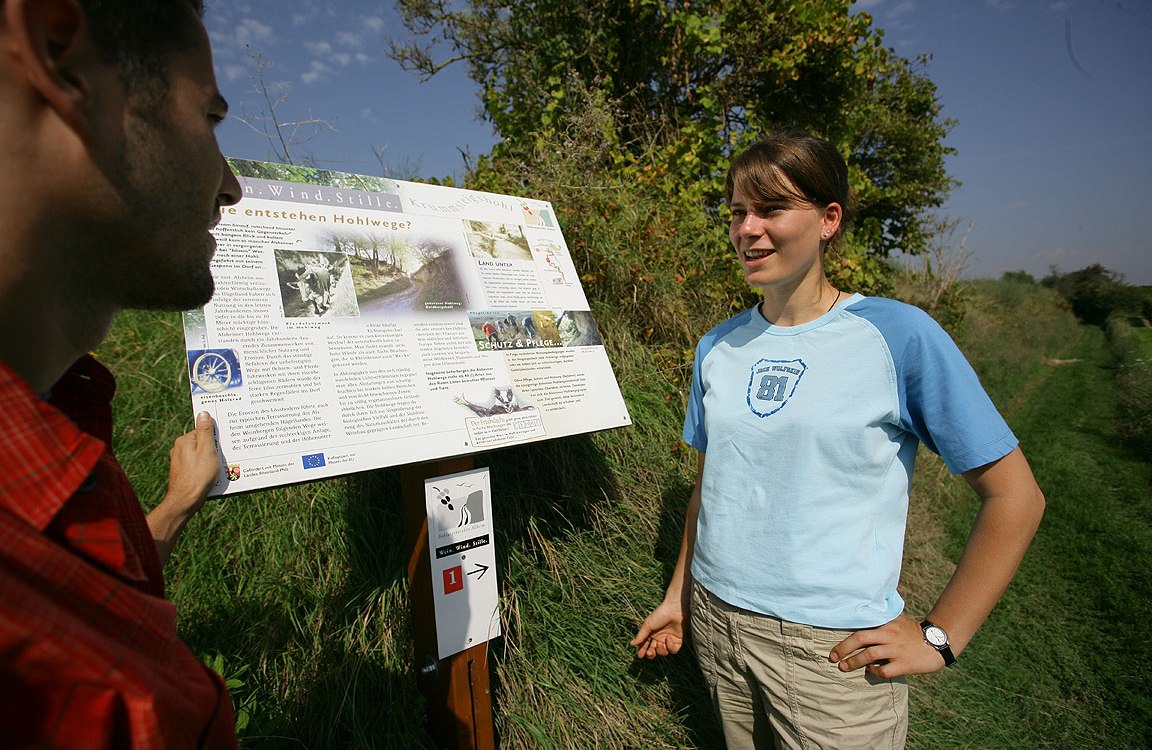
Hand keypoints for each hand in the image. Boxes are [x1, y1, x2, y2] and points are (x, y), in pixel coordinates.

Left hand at [165, 411, 220, 509]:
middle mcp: (179, 449)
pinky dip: (205, 469)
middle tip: (222, 457)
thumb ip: (205, 431)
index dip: (215, 438)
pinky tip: (211, 477)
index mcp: (184, 441)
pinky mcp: (182, 473)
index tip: (223, 444)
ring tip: (218, 469)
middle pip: (202, 443)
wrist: (186, 500)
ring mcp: (179, 462)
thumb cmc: (199, 475)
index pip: (203, 431)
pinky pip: (198, 466)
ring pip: (200, 456)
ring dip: (210, 461)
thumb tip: (203, 413)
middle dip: (213, 450)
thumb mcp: (207, 450)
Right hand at [630, 598, 686, 658]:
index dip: (642, 651)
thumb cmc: (659, 615)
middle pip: (654, 652)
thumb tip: (631, 644)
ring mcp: (668, 640)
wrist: (674, 610)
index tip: (640, 656)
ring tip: (659, 643)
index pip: (646, 645)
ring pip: (663, 653)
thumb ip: (640, 636)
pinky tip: (669, 638)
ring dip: (660, 650)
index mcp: (651, 634)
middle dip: (651, 654)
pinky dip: (670, 646)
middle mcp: (660, 638)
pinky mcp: (678, 641)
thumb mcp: (648, 625)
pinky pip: (673, 650)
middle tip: (649, 652)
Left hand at [827, 614, 946, 678]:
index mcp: (886, 623)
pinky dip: (874, 672)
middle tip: (833, 657)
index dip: (845, 637)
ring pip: (870, 655)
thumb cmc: (911, 633)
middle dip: (844, 648)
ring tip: (844, 667)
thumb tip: (860, 608)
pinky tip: (870, 671)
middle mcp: (890, 635)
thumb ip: (880, 616)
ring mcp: (897, 650)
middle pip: (861, 638)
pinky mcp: (904, 665)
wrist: (936, 644)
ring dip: (854, 662)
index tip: (833, 646)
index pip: (861, 627)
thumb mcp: (897, 620)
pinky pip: (885, 671)